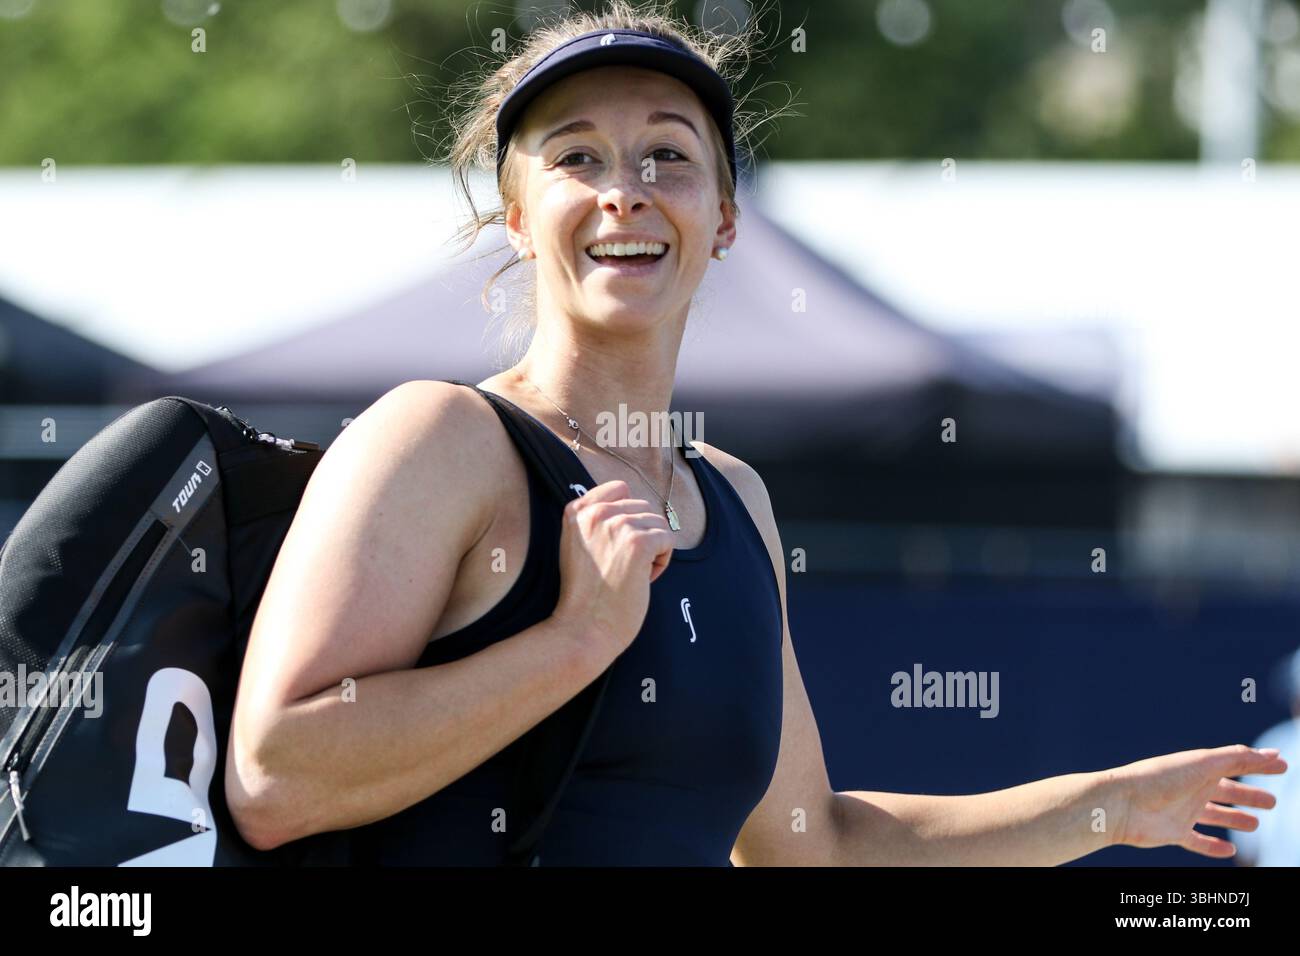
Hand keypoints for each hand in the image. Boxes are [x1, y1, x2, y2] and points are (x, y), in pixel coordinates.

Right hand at [550, 479, 674, 662]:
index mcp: (576, 511)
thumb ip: (596, 521)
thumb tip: (633, 507)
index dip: (628, 516)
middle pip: (643, 507)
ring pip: (658, 524)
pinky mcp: (638, 543)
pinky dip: (661, 562)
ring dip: (652, 551)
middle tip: (622, 567)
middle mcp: (596, 512)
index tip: (617, 546)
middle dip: (641, 536)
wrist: (583, 629)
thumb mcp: (577, 546)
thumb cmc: (585, 596)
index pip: (620, 488)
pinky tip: (642, 580)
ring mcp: (617, 525)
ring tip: (630, 575)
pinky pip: (668, 540)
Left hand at [1110, 744, 1287, 857]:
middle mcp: (1191, 788)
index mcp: (1198, 768)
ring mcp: (1182, 810)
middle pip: (1226, 791)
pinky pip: (1197, 841)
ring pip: (1214, 815)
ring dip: (1234, 819)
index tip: (1282, 767)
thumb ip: (1238, 759)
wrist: (1122, 804)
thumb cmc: (1159, 778)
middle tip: (1272, 802)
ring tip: (1255, 823)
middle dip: (1248, 795)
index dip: (1258, 765)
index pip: (1234, 765)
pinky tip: (1230, 850)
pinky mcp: (1174, 832)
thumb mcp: (1203, 764)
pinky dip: (1213, 846)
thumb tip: (1273, 754)